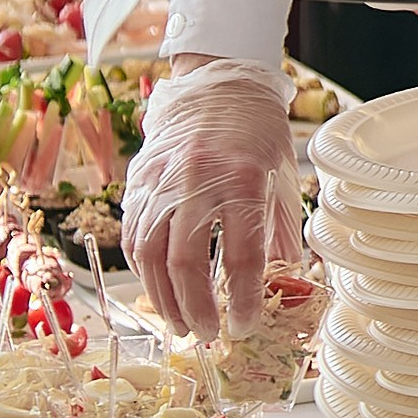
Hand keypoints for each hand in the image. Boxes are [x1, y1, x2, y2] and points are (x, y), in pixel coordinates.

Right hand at [122, 57, 302, 336]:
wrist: (221, 84)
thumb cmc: (259, 135)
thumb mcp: (282, 178)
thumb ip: (280, 233)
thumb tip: (285, 286)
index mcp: (245, 180)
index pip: (241, 257)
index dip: (242, 301)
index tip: (243, 326)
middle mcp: (199, 180)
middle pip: (187, 262)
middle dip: (196, 309)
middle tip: (206, 334)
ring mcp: (163, 180)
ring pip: (150, 254)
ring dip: (162, 298)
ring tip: (179, 323)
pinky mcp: (139, 180)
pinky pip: (133, 235)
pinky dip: (142, 270)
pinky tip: (157, 290)